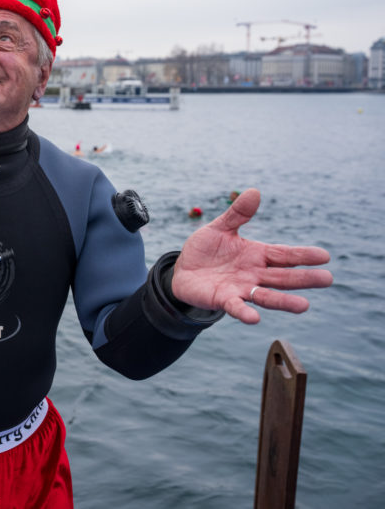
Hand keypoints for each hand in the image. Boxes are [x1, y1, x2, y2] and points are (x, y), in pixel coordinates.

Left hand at [171, 189, 332, 323]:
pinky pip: (236, 307)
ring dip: (284, 301)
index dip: (303, 255)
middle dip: (304, 279)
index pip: (284, 255)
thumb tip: (254, 191)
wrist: (182, 270)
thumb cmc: (205, 250)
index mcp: (257, 254)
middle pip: (283, 277)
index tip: (325, 256)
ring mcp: (240, 288)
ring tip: (304, 306)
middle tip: (327, 279)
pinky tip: (255, 318)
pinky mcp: (223, 299)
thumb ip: (237, 214)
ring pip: (266, 296)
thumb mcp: (219, 228)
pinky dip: (245, 312)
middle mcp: (254, 274)